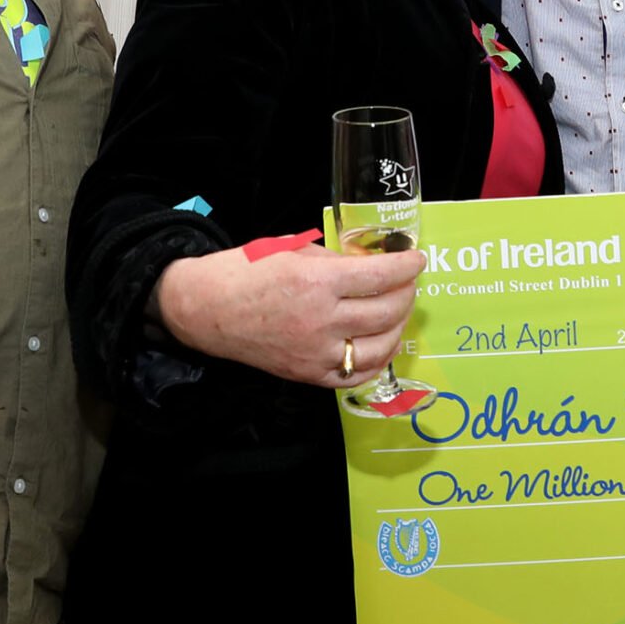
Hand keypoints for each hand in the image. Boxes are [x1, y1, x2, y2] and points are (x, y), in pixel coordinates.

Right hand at [155, 241, 427, 387]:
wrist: (206, 308)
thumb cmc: (245, 271)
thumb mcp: (293, 248)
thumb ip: (335, 259)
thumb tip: (370, 265)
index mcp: (317, 282)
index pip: (380, 276)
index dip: (407, 266)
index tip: (418, 259)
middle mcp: (321, 321)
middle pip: (386, 311)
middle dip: (407, 293)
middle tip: (408, 282)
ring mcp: (316, 353)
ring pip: (380, 348)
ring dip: (399, 328)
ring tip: (399, 311)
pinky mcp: (308, 375)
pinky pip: (356, 375)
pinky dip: (377, 362)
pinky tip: (383, 345)